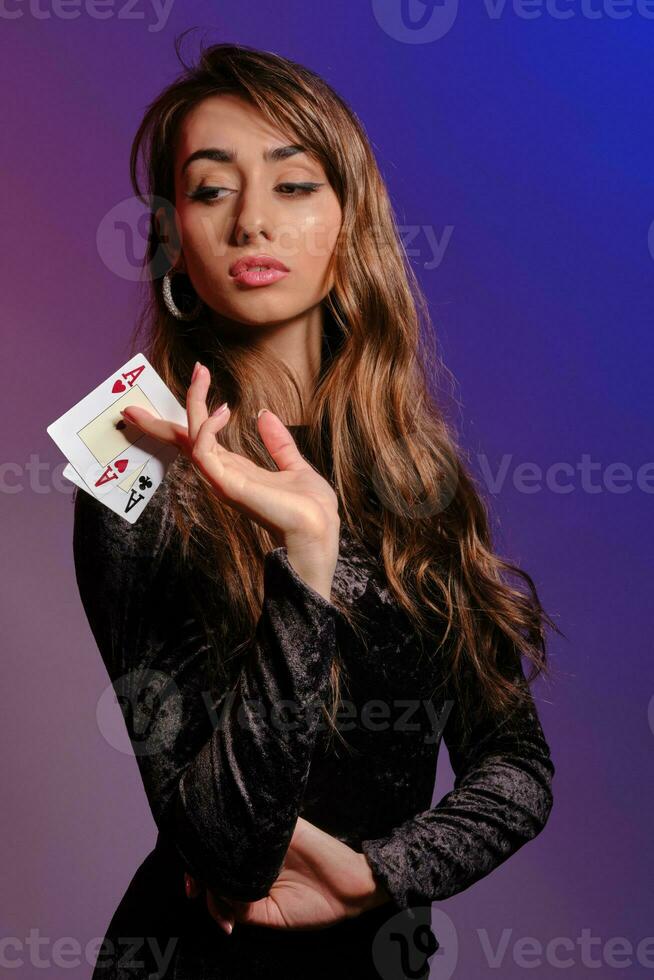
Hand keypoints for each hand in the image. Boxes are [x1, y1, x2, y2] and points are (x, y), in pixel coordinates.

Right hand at [121, 362, 339, 596]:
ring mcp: (222, 481)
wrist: (318, 532)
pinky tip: (222, 410)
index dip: (191, 413)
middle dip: (163, 415)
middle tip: (165, 382)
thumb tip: (264, 415)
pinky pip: (204, 452)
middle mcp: (222, 475)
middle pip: (184, 440)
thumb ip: (277, 443)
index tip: (194, 379)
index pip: (200, 440)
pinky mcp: (227, 485)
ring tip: (200, 376)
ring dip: (193, 404)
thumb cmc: (310, 510)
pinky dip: (207, 428)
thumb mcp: (294, 466)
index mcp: (235, 470)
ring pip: (192, 438)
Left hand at [183, 816, 390, 932]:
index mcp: (252, 872)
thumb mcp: (273, 915)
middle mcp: (255, 852)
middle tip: (194, 888)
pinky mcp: (284, 825)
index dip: (201, 879)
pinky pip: (256, 820)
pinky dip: (239, 827)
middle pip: (219, 850)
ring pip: (233, 834)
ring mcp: (268, 836)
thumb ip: (244, 909)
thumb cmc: (315, 905)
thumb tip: (216, 898)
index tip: (192, 893)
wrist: (351, 889)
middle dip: (200, 866)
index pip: (218, 869)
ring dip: (215, 850)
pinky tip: (227, 842)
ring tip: (208, 873)